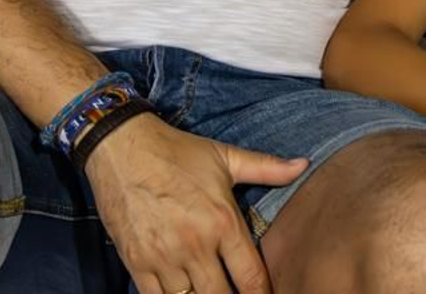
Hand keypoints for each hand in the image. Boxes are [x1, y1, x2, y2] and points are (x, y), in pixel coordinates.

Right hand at [83, 112, 307, 293]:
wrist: (122, 146)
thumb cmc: (177, 151)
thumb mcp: (225, 156)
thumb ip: (267, 167)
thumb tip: (304, 165)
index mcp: (223, 221)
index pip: (251, 278)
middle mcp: (196, 244)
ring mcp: (164, 256)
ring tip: (208, 292)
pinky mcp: (136, 262)